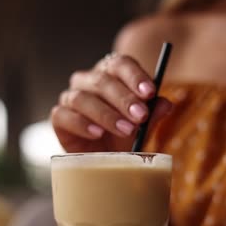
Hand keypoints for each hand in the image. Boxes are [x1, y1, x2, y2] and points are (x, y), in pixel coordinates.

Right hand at [51, 53, 171, 152]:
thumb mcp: (141, 128)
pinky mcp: (59, 117)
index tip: (150, 92)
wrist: (102, 162)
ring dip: (106, 114)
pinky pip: (64, 115)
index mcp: (111, 74)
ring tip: (124, 129)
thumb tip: (166, 104)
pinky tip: (97, 134)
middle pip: (103, 80)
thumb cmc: (122, 138)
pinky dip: (82, 124)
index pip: (120, 64)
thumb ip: (152, 115)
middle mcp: (89, 81)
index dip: (135, 76)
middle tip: (141, 117)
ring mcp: (71, 98)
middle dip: (124, 99)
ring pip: (83, 98)